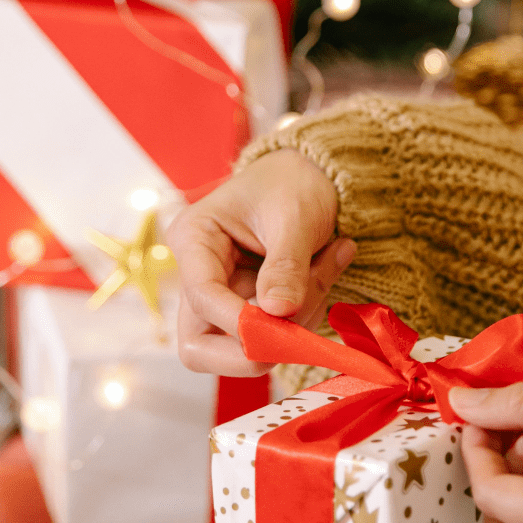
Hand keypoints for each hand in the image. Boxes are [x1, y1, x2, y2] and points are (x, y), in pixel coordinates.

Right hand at [166, 149, 355, 376]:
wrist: (308, 173)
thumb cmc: (294, 182)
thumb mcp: (295, 216)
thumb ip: (286, 265)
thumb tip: (278, 313)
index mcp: (194, 239)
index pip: (201, 297)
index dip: (239, 321)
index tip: (283, 322)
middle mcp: (199, 274)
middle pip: (198, 345)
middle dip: (250, 348)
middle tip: (298, 329)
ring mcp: (223, 296)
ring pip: (240, 346)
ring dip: (292, 324)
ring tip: (329, 264)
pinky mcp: (250, 308)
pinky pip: (273, 334)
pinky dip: (305, 315)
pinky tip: (326, 269)